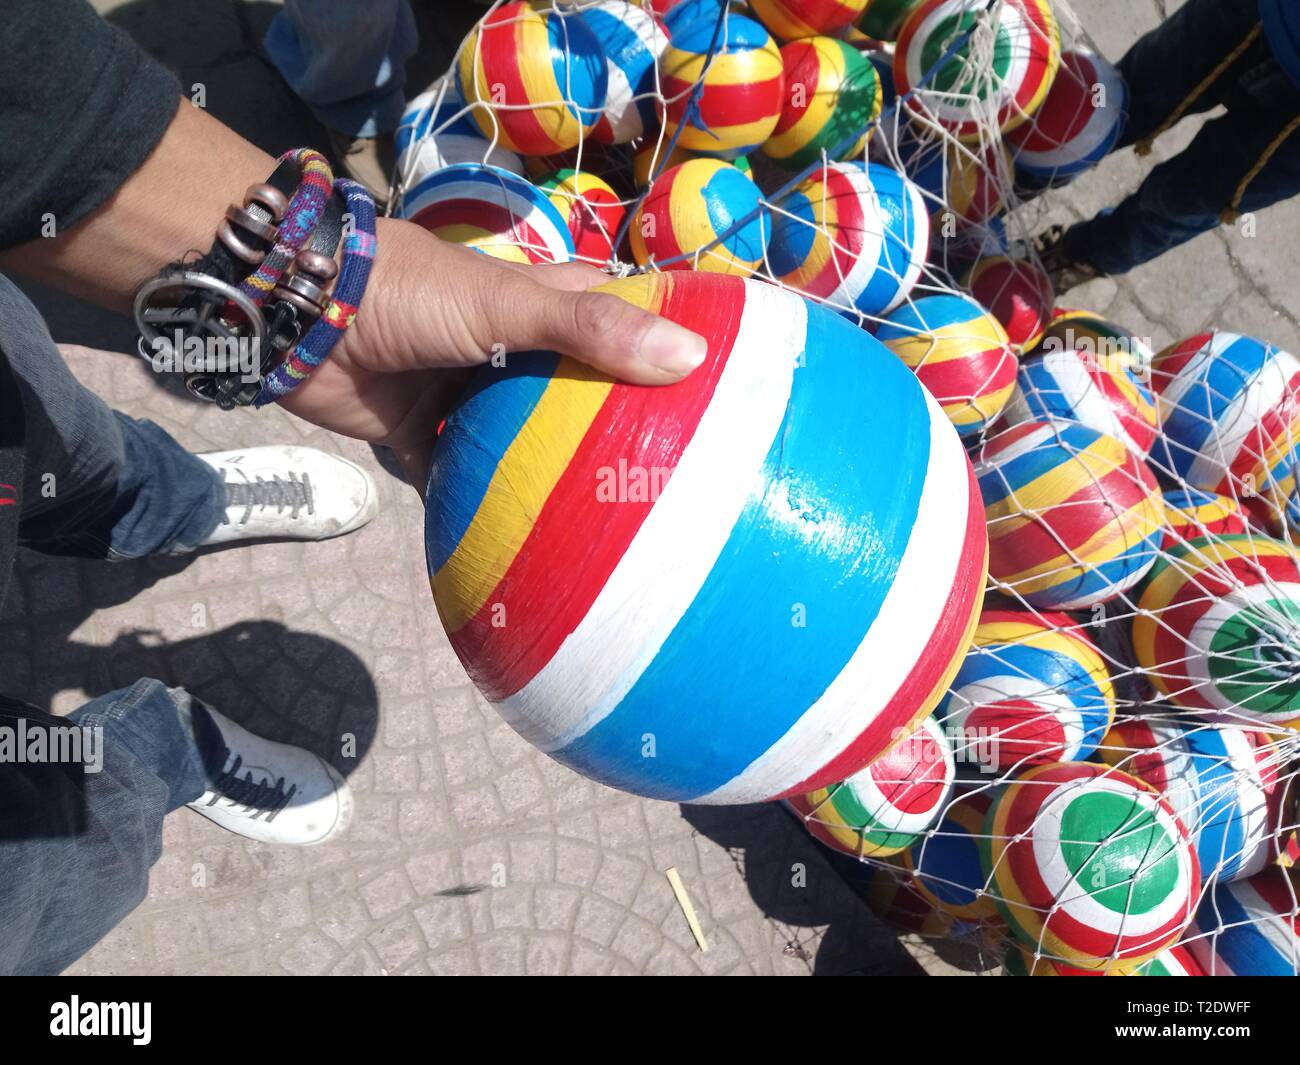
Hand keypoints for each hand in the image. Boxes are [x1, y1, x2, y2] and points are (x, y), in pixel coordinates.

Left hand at [277, 218, 707, 491]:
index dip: (666, 342)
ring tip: (618, 527)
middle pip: (578, 393)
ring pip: (525, 444)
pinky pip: (466, 483)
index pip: (618, 320)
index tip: (721, 386)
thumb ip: (588, 329)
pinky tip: (531, 554)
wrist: (299, 315)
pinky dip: (489, 513)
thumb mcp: (507, 305)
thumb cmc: (410, 293)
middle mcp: (511, 354)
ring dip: (557, 478)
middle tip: (677, 480)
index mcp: (538, 309)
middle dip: (618, 429)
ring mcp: (469, 397)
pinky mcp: (426, 438)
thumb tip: (688, 358)